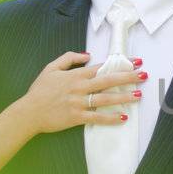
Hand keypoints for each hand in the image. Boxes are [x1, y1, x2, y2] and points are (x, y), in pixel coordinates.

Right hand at [12, 51, 147, 135]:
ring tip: (138, 95)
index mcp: (75, 75)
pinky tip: (123, 117)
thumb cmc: (40, 90)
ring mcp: (78, 103)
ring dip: (123, 97)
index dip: (119, 64)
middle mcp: (79, 87)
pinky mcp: (76, 117)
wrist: (28, 112)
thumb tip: (88, 55)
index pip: (101, 67)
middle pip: (107, 81)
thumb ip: (69, 58)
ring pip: (105, 99)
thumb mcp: (51, 68)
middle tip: (143, 75)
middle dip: (127, 77)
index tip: (135, 61)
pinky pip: (97, 117)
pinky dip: (110, 118)